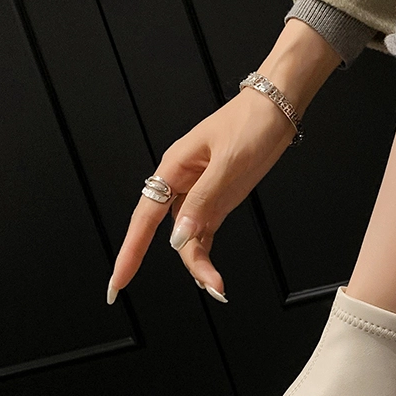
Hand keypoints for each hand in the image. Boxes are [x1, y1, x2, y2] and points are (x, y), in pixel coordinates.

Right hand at [106, 18, 341, 304]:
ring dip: (200, 264)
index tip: (118, 282)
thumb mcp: (228, 163)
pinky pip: (204, 234)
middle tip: (210, 287)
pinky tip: (214, 274)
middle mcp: (181, 185)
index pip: (144, 219)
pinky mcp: (216, 201)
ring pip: (188, 239)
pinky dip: (207, 255)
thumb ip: (203, 201)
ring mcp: (199, 195)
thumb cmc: (250, 124)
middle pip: (169, 234)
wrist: (277, 108)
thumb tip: (178, 237)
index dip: (130, 252)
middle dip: (187, 263)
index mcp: (173, 170)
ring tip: (219, 286)